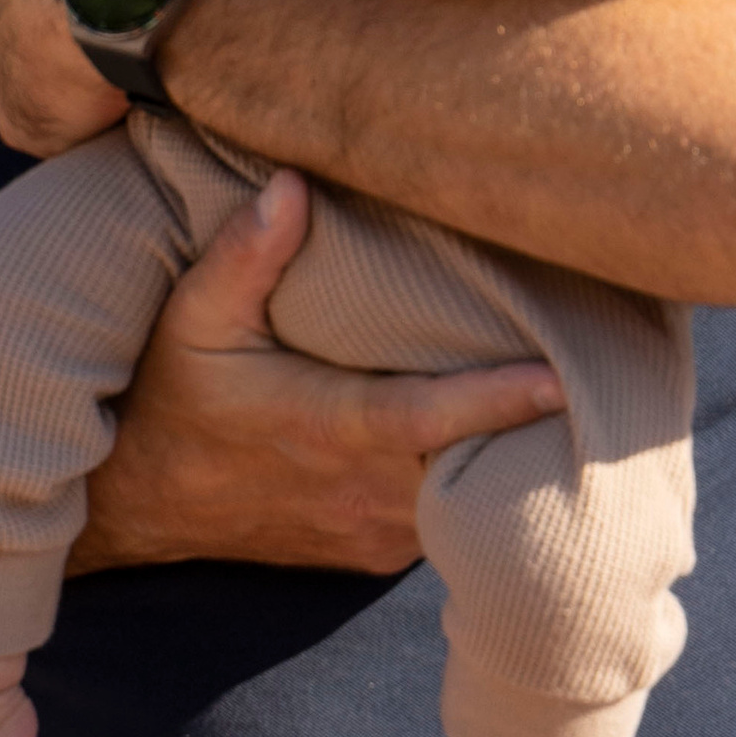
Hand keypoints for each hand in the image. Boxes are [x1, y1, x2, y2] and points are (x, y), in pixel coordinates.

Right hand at [76, 170, 562, 577]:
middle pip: (471, 463)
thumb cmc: (172, 398)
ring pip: (466, 499)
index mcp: (322, 423)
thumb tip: (292, 184)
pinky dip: (471, 486)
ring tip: (565, 400)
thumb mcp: (192, 317)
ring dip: (505, 456)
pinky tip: (498, 445)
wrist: (139, 504)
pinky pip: (445, 522)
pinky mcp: (374, 552)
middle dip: (531, 424)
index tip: (560, 379)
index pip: (424, 418)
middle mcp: (358, 487)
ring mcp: (371, 528)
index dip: (495, 401)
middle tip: (596, 368)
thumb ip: (243, 254)